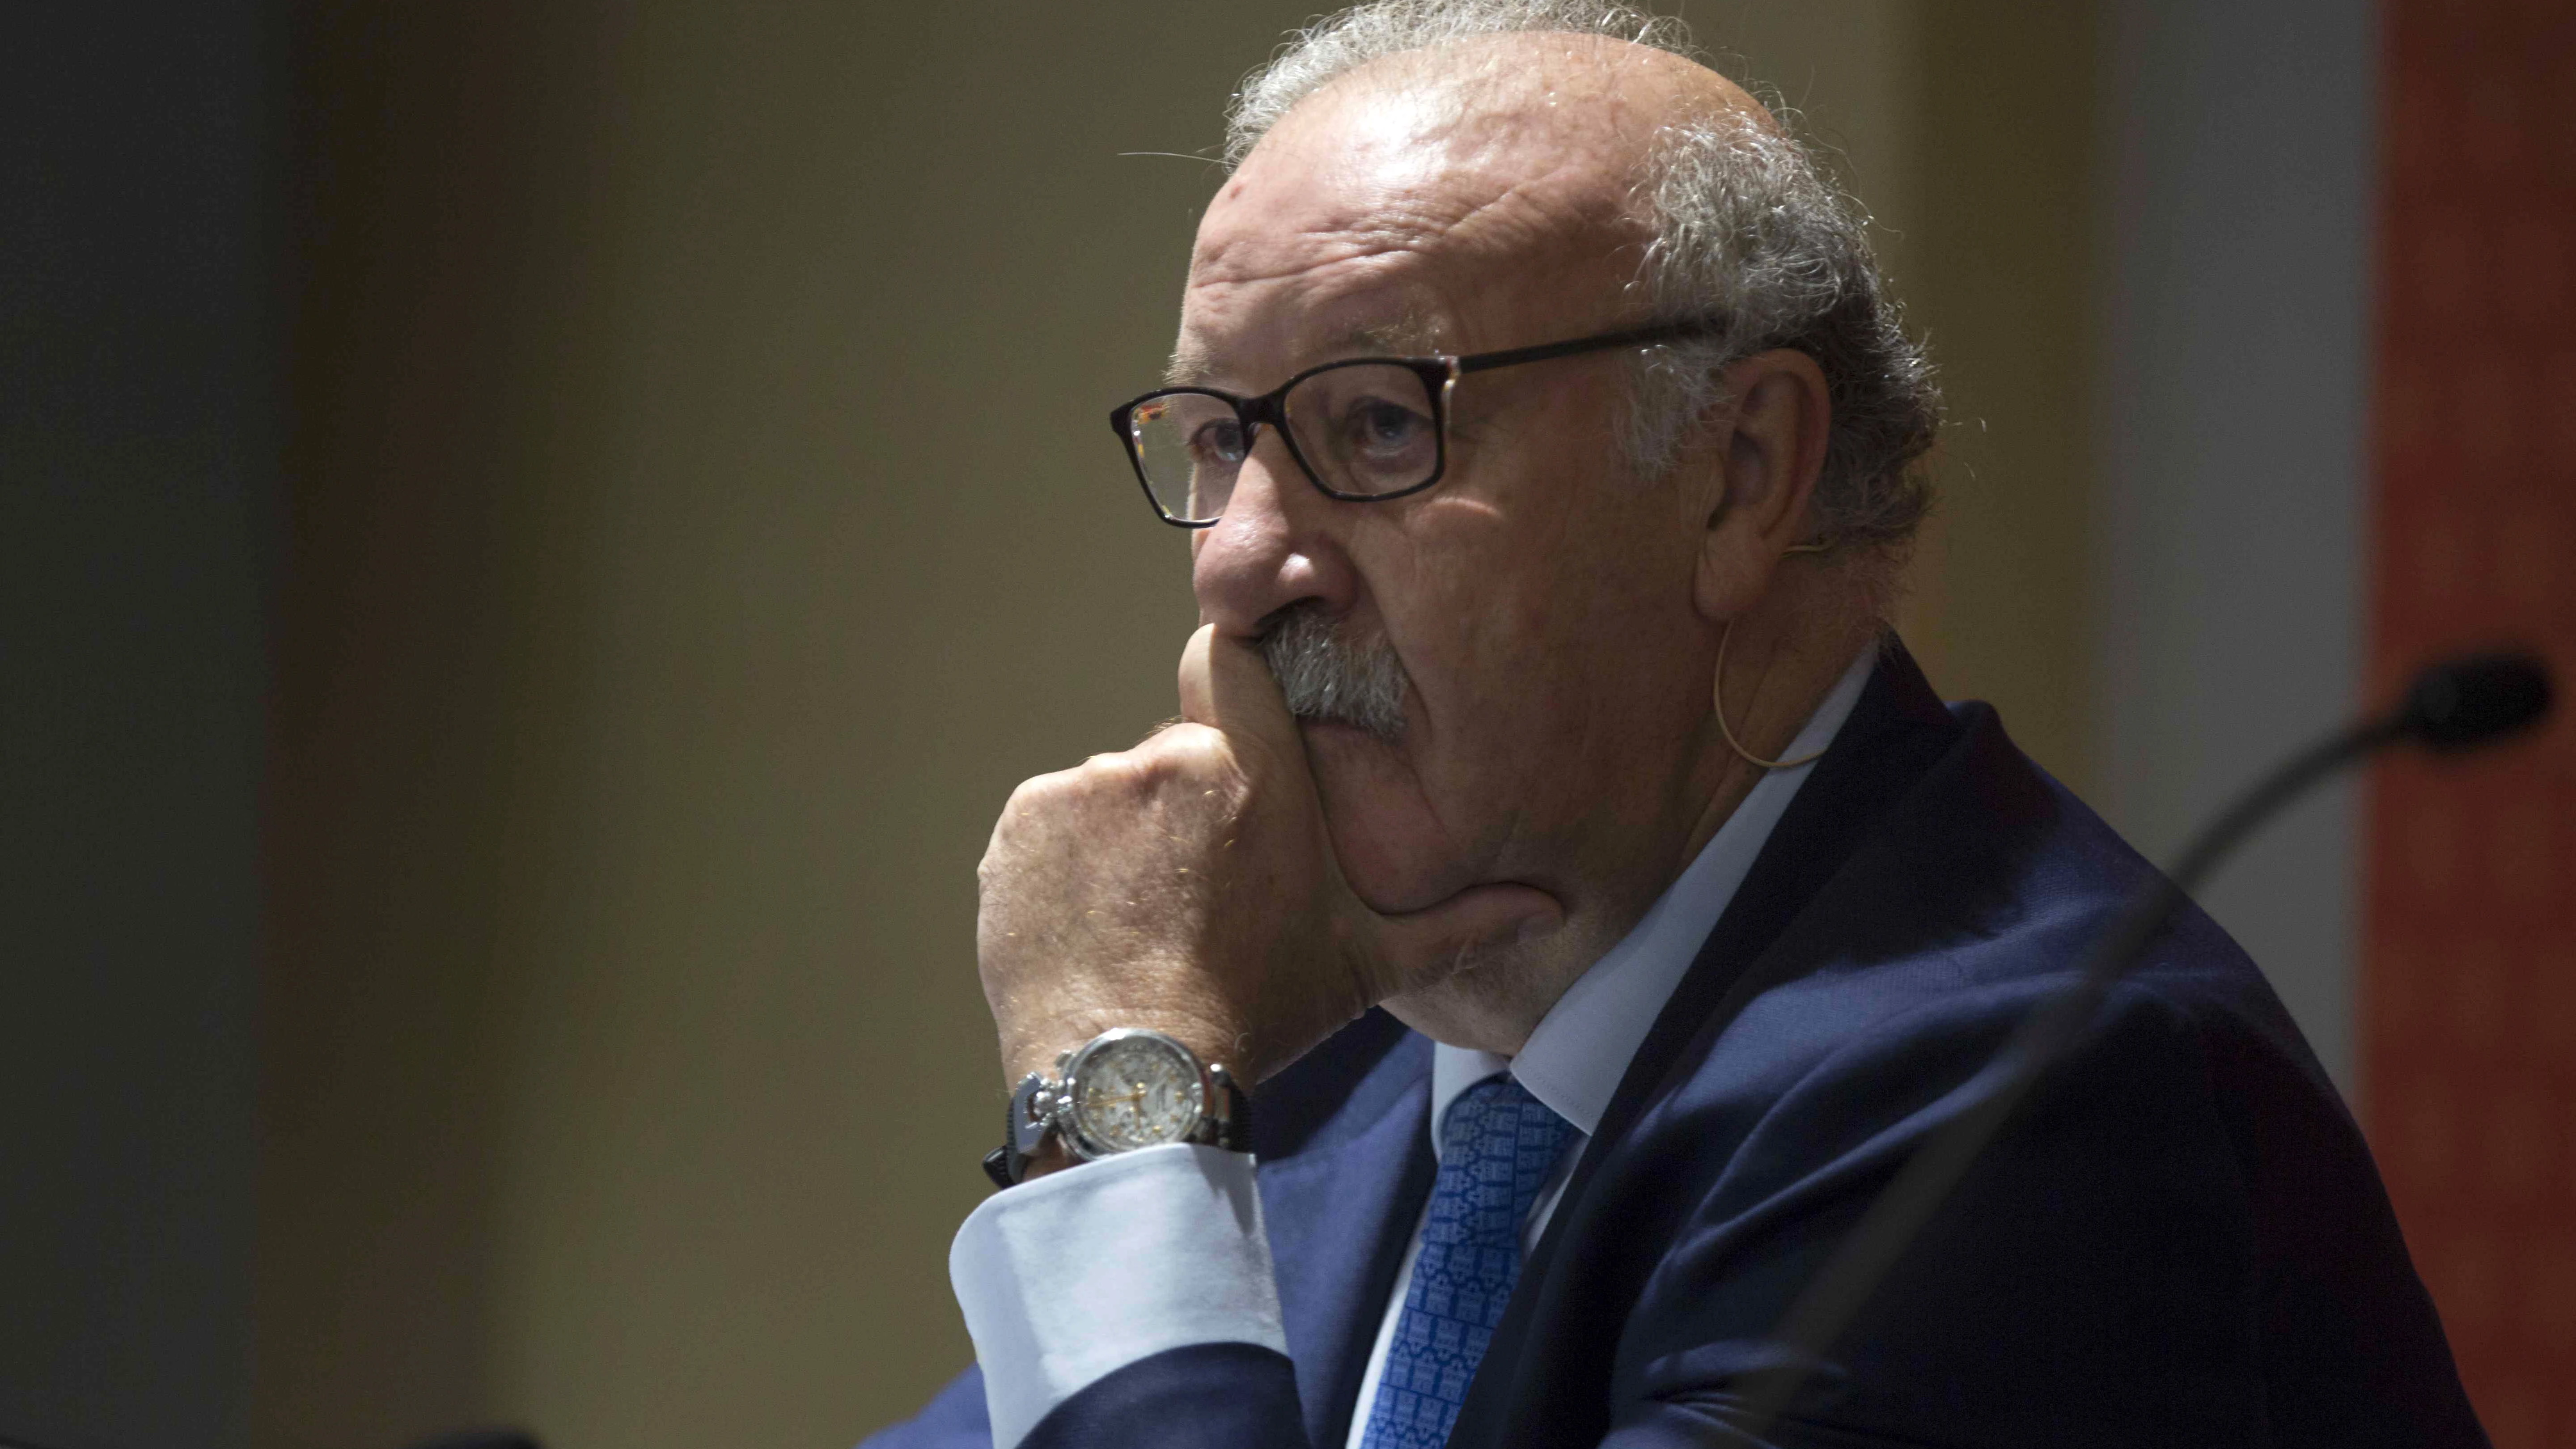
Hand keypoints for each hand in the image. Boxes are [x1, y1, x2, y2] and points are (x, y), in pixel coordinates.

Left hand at [975, 624, 1563, 1093]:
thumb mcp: (1367, 966)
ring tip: (1144, 920)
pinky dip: (1065, 863)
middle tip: (1199, 889)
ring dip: (1127, 838)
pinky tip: (1093, 925)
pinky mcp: (1022, 826)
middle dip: (1189, 804)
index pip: (1229, 657)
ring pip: (1112, 791)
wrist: (1131, 1078)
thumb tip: (1551, 907)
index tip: (1238, 720)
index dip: (1232, 678)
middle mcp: (1165, 762)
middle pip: (1177, 751)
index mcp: (1253, 774)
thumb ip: (1459, 922)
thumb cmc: (1256, 1015)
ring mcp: (1083, 790)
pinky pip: (1051, 823)